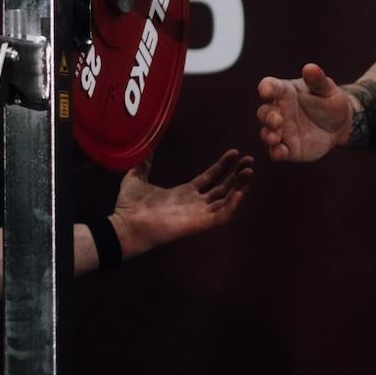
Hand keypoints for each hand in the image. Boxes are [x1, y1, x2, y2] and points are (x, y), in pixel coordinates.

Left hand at [109, 148, 253, 257]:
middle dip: (237, 174)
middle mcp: (195, 203)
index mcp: (185, 193)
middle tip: (249, 160)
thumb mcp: (136, 179)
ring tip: (249, 171)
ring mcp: (198, 214)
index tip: (234, 153)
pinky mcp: (199, 224)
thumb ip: (143, 165)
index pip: (210, 178)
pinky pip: (222, 216)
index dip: (223, 165)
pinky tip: (240, 192)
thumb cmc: (130, 206)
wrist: (126, 224)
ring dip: (240, 186)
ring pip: (226, 200)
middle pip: (223, 188)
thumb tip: (145, 150)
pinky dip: (232, 205)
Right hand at [256, 63, 352, 162]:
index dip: (266, 88)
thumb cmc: (329, 102)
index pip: (270, 86)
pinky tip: (280, 152)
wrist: (340, 124)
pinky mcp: (288, 148)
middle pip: (264, 112)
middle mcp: (279, 111)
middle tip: (277, 120)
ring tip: (275, 138)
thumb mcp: (327, 89)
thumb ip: (317, 80)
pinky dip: (276, 153)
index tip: (265, 91)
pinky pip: (277, 152)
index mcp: (285, 92)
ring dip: (268, 135)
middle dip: (267, 116)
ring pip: (267, 133)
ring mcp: (282, 131)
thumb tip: (310, 68)